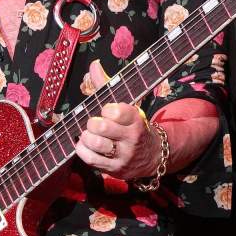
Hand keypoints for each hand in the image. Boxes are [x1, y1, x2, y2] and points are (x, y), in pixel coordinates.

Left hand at [74, 59, 159, 179]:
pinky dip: (82, 149)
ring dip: (87, 137)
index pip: (116, 111)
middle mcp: (131, 139)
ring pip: (95, 143)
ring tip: (90, 135)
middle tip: (95, 124)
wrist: (152, 156)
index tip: (107, 111)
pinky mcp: (114, 170)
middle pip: (101, 127)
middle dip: (93, 123)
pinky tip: (85, 145)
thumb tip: (94, 65)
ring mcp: (123, 156)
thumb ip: (107, 85)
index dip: (106, 110)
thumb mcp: (127, 107)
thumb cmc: (133, 126)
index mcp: (136, 120)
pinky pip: (90, 159)